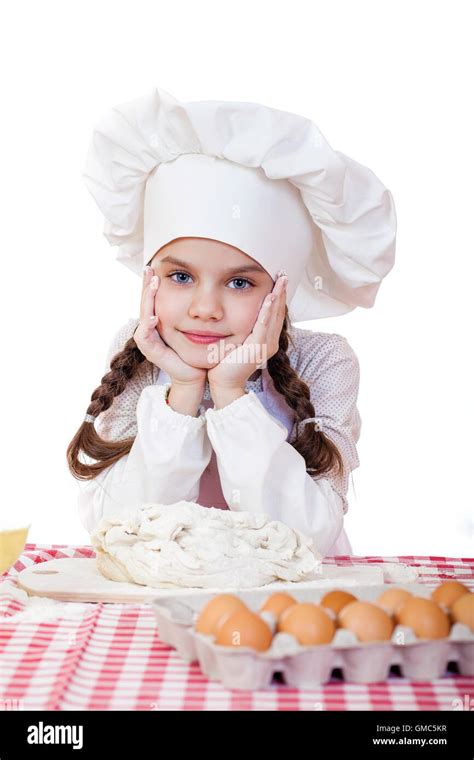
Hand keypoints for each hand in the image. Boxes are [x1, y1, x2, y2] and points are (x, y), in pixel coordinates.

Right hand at [133, 266, 206, 386]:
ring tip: (153, 285)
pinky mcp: (151, 351)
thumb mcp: (198, 324)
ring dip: (146, 300)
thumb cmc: (199, 350)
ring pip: (142, 314)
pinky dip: (148, 325)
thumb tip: (208, 291)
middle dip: (146, 285)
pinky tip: (155, 315)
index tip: (157, 266)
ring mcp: (149, 340)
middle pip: (144, 302)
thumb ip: (199, 309)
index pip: (153, 297)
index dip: (152, 283)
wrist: (196, 374)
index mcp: (159, 321)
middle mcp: (151, 328)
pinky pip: (144, 336)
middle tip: (150, 268)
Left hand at [207, 273, 287, 390]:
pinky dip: (267, 311)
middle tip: (284, 274)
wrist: (223, 382)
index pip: (275, 313)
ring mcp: (266, 346)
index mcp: (267, 339)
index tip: (279, 279)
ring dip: (278, 297)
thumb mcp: (237, 339)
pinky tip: (270, 298)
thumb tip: (237, 310)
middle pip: (279, 312)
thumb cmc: (225, 362)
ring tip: (281, 281)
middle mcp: (271, 342)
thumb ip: (242, 327)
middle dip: (282, 292)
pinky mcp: (257, 348)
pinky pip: (263, 326)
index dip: (278, 296)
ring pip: (274, 316)